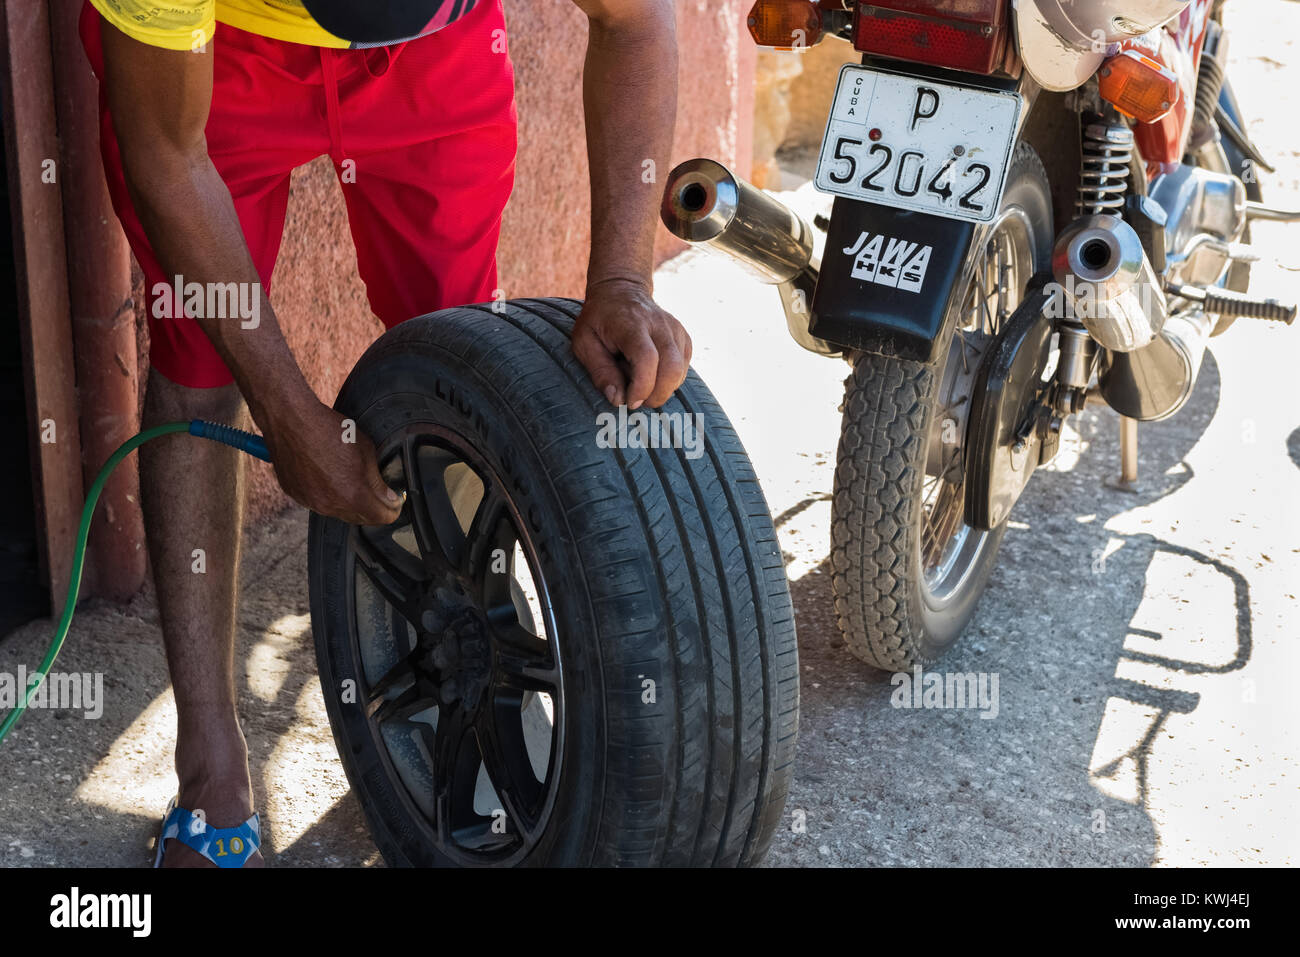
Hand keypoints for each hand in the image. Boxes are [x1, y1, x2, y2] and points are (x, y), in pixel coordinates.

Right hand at [260, 396, 402, 525]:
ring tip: (352, 483)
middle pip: (361, 519)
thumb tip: (389, 497)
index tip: (395, 500)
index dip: (393, 509)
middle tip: (379, 494)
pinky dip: (328, 496)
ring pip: (339, 513)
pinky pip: (318, 503)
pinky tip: (330, 478)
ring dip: (349, 504)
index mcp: (354, 496)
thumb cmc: (329, 430)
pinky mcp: (296, 495)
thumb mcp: (366, 451)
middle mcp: (331, 505)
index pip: (383, 517)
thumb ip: (378, 480)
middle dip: (373, 509)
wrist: (291, 420)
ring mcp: (311, 503)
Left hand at [571, 278, 691, 408]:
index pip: (647, 358)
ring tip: (640, 384)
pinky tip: (652, 375)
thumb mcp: (584, 342)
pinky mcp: (683, 337)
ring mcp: (675, 329)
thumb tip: (617, 399)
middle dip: (657, 395)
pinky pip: (683, 368)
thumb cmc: (598, 320)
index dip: (642, 387)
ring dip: (662, 389)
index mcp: (631, 324)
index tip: (630, 401)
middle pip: (672, 367)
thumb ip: (600, 371)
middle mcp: (659, 324)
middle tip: (637, 402)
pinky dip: (669, 380)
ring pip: (680, 371)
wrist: (621, 290)